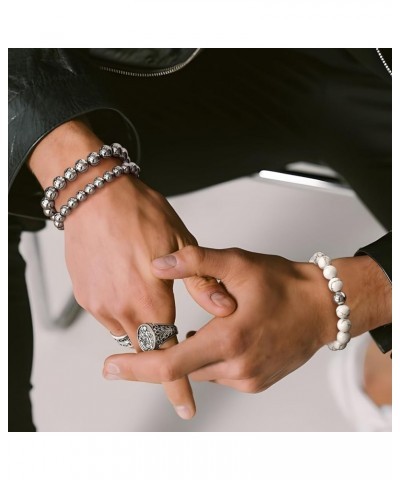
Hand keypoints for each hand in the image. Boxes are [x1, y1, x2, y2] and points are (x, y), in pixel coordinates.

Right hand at [29, 121, 236, 418]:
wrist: (96, 194)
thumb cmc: (138, 212)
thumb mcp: (181, 240)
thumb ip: (201, 282)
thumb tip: (224, 310)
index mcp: (150, 299)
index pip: (168, 353)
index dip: (178, 384)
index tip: (185, 404)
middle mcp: (121, 308)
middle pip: (145, 345)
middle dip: (160, 344)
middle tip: (168, 322)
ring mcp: (100, 303)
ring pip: (126, 328)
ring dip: (141, 318)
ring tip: (147, 286)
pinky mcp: (86, 295)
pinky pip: (109, 313)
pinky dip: (122, 305)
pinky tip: (128, 278)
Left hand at [103, 245, 390, 395]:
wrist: (324, 307)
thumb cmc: (286, 285)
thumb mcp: (239, 264)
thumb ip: (196, 261)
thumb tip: (158, 262)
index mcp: (229, 341)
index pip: (170, 363)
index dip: (136, 367)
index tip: (111, 368)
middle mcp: (237, 367)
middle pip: (182, 369)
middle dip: (162, 354)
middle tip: (155, 333)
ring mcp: (248, 378)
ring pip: (200, 370)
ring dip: (191, 351)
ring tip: (204, 323)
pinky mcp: (256, 381)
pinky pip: (219, 374)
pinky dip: (210, 357)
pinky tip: (220, 334)